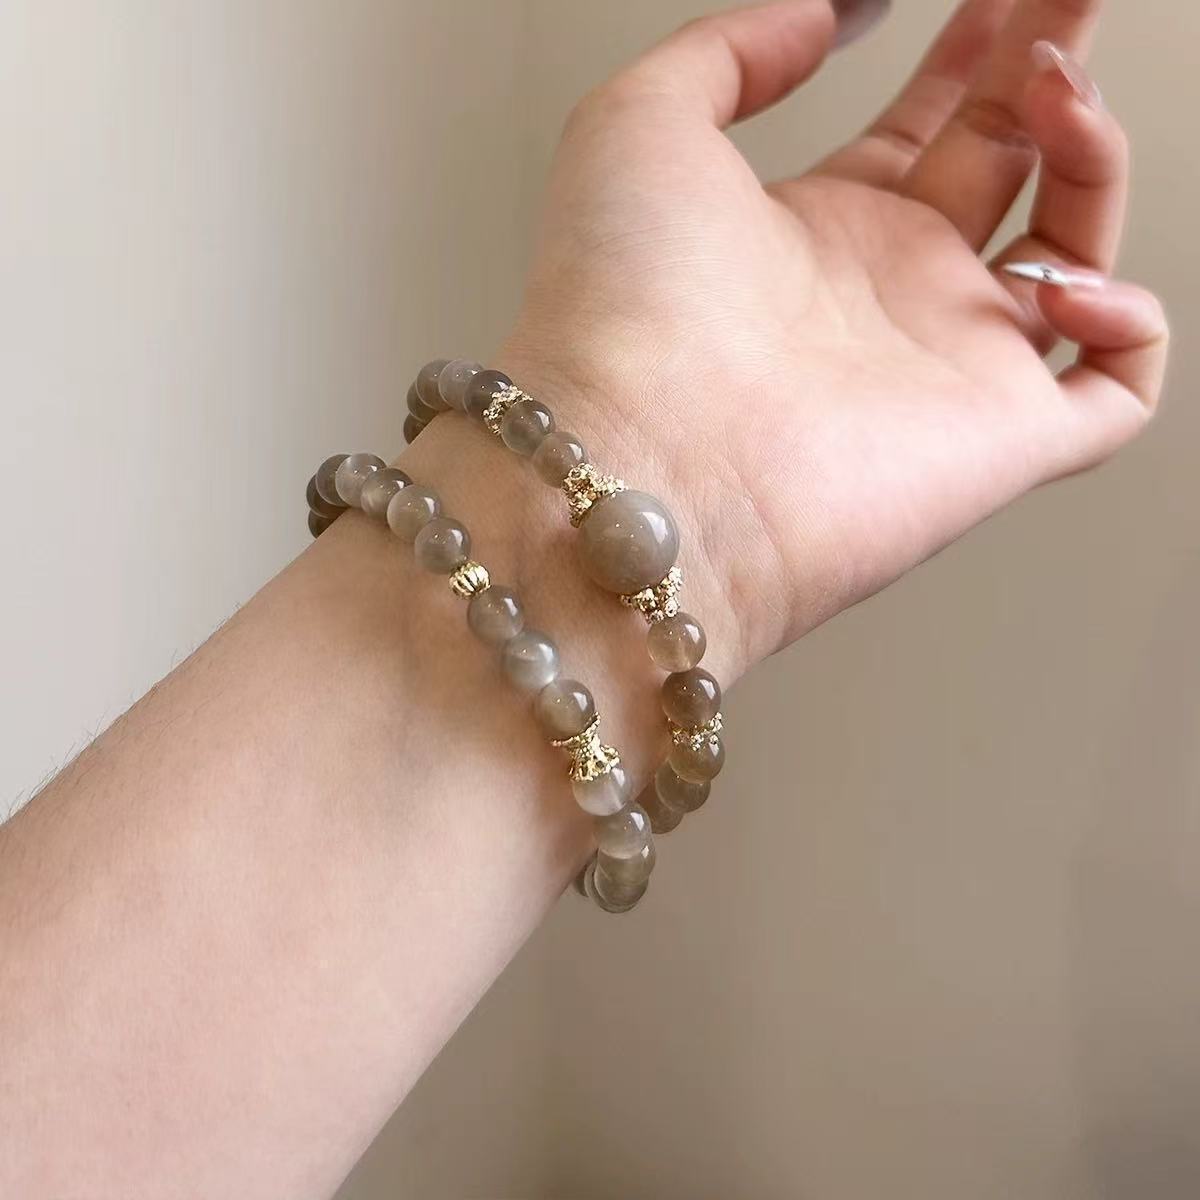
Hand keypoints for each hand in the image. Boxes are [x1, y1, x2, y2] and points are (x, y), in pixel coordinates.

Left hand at [499, 0, 1168, 666]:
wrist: (645, 458)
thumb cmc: (620, 308)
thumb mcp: (643, 125)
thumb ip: (734, 49)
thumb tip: (826, 14)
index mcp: (816, 232)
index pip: (925, 130)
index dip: (974, 53)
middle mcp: (889, 297)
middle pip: (1006, 167)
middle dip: (1049, 70)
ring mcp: (949, 367)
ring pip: (1073, 254)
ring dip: (1094, 159)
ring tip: (1057, 94)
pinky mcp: (999, 441)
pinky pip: (1112, 393)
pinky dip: (1127, 324)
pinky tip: (1064, 280)